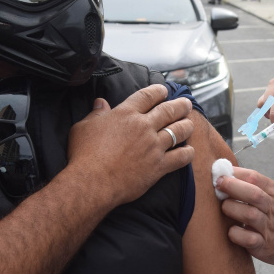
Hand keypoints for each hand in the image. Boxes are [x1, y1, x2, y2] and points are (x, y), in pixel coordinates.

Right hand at [66, 84, 194, 206]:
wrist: (92, 182)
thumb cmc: (84, 155)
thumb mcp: (83, 127)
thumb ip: (95, 114)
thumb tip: (101, 102)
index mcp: (126, 113)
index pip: (148, 96)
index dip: (158, 91)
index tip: (164, 91)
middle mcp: (144, 126)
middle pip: (168, 110)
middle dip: (180, 105)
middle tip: (186, 103)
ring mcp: (154, 146)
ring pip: (178, 131)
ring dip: (187, 125)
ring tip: (190, 123)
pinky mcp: (159, 166)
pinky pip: (180, 157)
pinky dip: (187, 153)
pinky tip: (189, 151)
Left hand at [217, 167, 273, 270]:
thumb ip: (256, 187)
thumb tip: (228, 176)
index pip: (255, 177)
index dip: (236, 173)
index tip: (221, 172)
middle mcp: (273, 209)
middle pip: (252, 194)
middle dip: (232, 187)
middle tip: (218, 185)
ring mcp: (269, 228)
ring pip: (248, 215)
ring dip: (231, 209)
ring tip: (225, 208)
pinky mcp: (264, 246)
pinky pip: (247, 239)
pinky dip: (236, 233)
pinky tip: (232, 230)